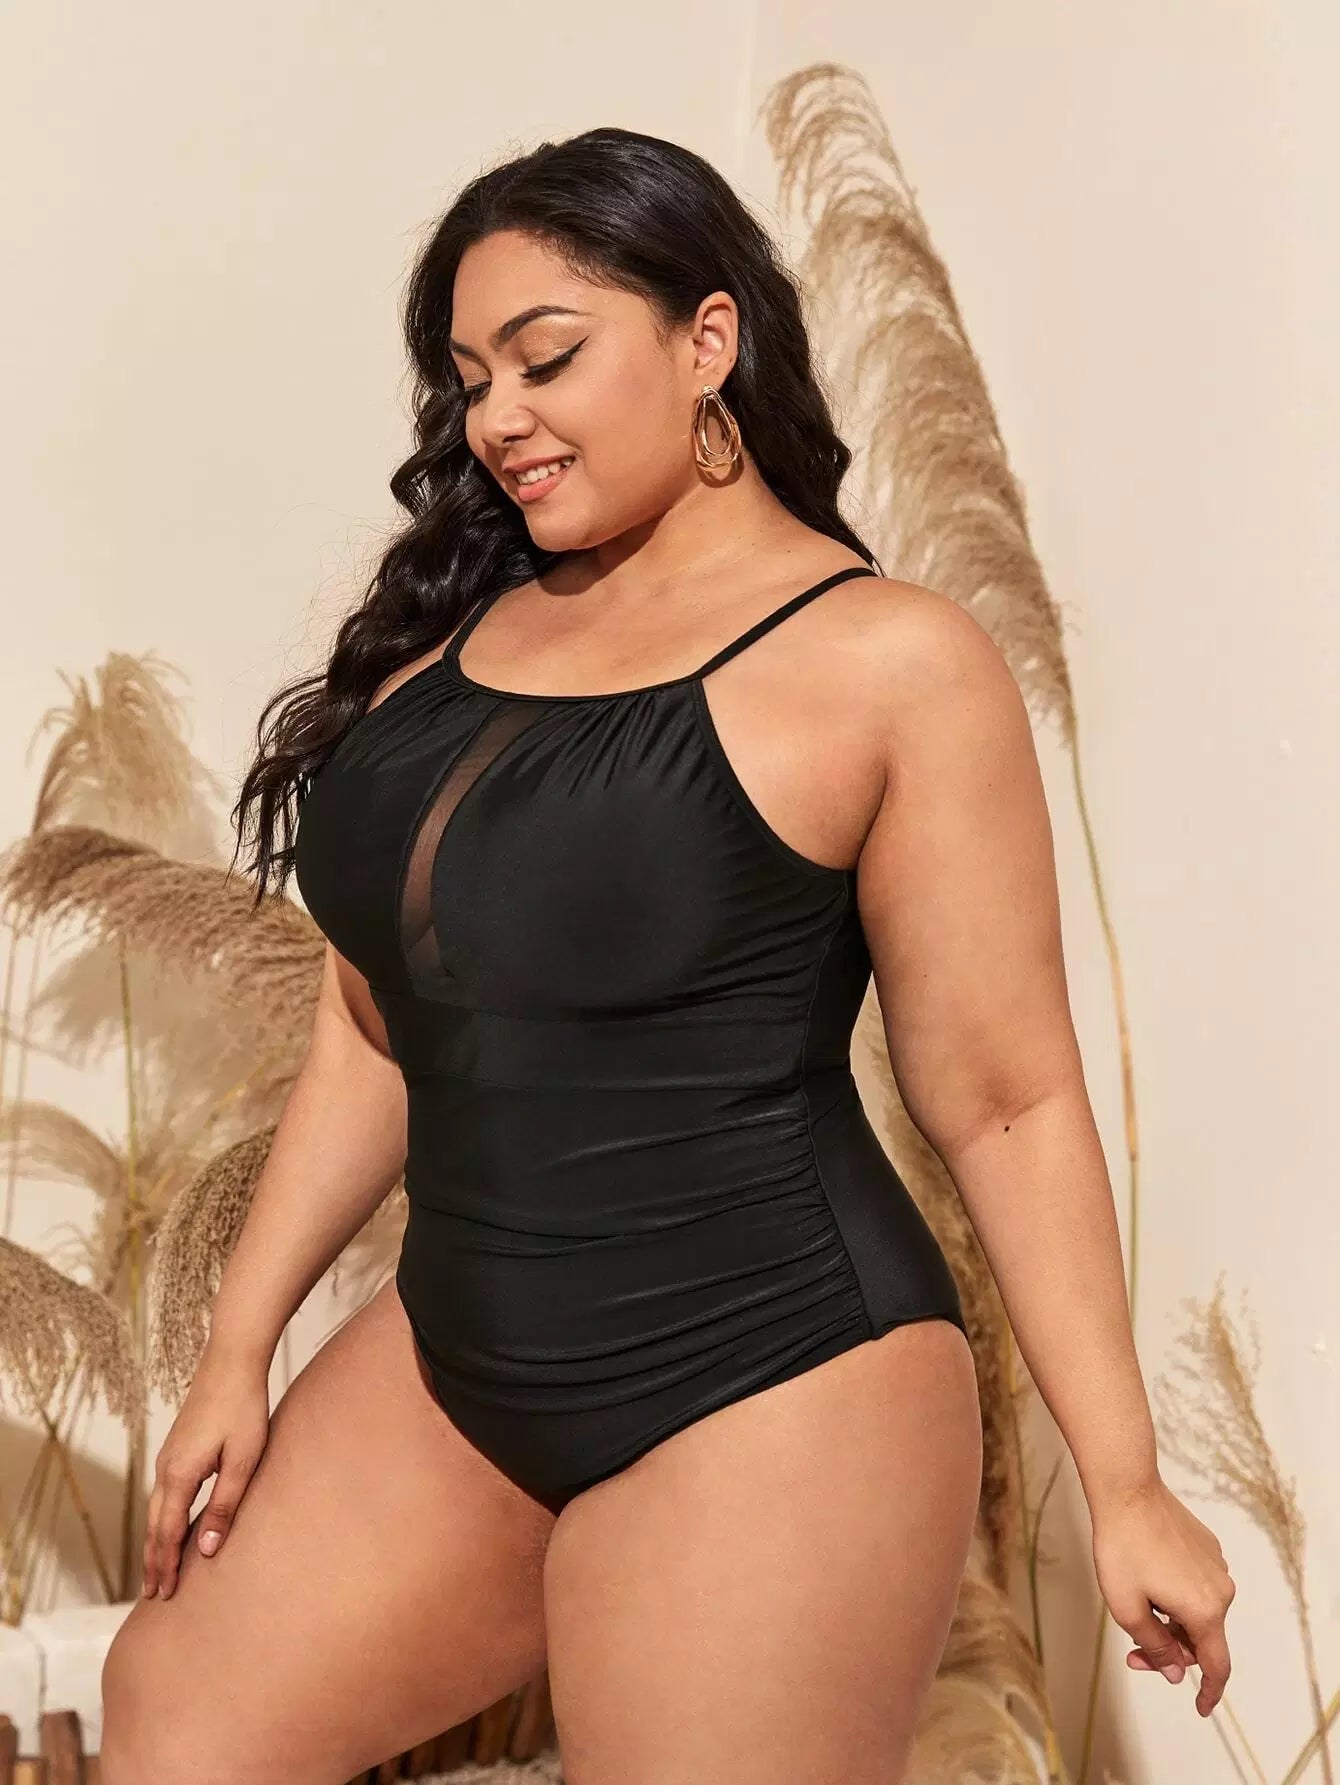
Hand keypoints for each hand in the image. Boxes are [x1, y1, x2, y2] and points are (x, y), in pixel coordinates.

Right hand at [141, 1348, 271, 1599]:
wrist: (232, 1361)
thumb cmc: (244, 1408)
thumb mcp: (243, 1460)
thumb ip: (224, 1505)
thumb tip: (206, 1550)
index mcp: (179, 1475)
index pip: (166, 1533)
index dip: (165, 1566)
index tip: (163, 1596)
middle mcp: (166, 1468)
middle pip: (154, 1525)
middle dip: (154, 1561)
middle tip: (152, 1596)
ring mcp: (169, 1455)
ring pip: (156, 1509)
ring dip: (156, 1541)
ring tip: (157, 1568)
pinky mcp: (178, 1446)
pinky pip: (164, 1493)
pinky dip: (163, 1518)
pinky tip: (173, 1523)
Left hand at [1090, 1475, 1235, 1717]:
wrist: (1127, 1492)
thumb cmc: (1122, 1550)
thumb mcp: (1128, 1609)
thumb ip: (1156, 1647)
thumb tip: (1178, 1672)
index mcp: (1205, 1611)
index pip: (1217, 1666)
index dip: (1210, 1692)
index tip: (1200, 1708)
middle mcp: (1221, 1591)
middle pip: (1201, 1638)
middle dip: (1170, 1651)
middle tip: (1133, 1653)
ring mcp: (1216, 1566)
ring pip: (1198, 1611)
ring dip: (1171, 1622)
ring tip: (1135, 1606)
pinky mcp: (1207, 1547)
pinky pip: (1196, 1585)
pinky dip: (1176, 1596)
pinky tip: (1147, 1580)